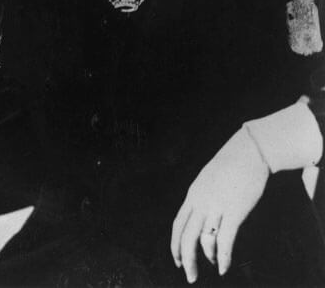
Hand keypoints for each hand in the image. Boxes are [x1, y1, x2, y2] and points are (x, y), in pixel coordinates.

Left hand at [170, 129, 269, 282]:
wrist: (249, 151)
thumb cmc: (232, 165)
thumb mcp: (208, 179)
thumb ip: (202, 197)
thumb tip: (201, 217)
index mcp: (193, 194)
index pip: (177, 224)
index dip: (175, 245)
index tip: (177, 260)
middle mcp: (200, 201)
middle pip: (187, 237)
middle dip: (186, 259)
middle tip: (189, 277)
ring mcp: (216, 206)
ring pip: (205, 241)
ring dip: (207, 258)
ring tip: (213, 266)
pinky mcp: (234, 210)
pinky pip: (225, 240)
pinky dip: (223, 258)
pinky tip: (223, 268)